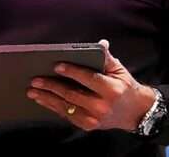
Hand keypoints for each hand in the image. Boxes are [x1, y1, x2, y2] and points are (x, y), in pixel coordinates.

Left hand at [26, 39, 155, 131]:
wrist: (135, 112)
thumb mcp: (119, 70)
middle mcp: (101, 106)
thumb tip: (100, 43)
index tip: (56, 65)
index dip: (72, 71)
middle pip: (72, 94)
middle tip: (36, 80)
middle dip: (52, 86)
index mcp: (110, 89)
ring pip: (66, 107)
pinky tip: (43, 100)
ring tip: (32, 91)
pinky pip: (67, 115)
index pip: (88, 79)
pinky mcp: (88, 126)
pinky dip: (53, 107)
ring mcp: (94, 118)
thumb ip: (107, 58)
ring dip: (47, 99)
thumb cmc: (125, 87)